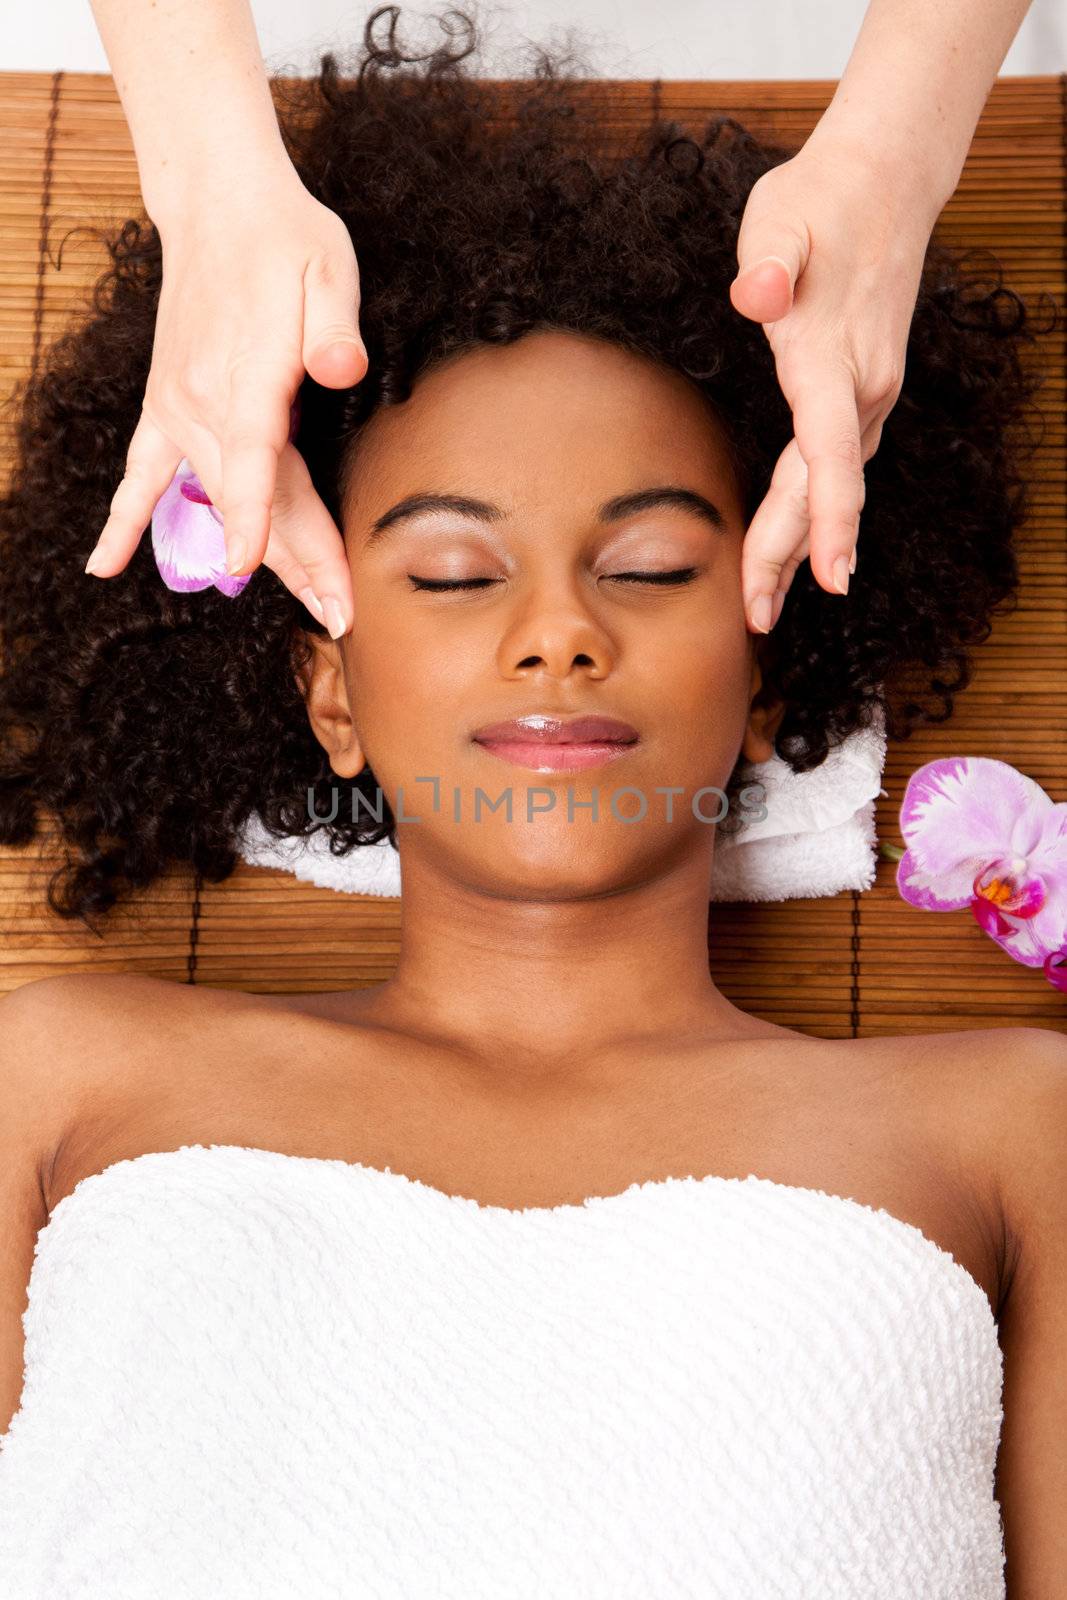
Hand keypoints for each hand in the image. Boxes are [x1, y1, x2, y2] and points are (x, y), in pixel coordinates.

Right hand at [83, 159, 366, 637]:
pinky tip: (103, 566)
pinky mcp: (167, 406)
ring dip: (263, 555)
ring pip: (222, 500)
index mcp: (246, 378)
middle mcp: (202, 403)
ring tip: (313, 601)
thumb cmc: (286, 240)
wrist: (220, 205)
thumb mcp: (328, 270)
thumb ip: (334, 329)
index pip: (254, 465)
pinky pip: (141, 474)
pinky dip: (124, 522)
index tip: (251, 569)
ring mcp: (178, 410)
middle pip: (256, 500)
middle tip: (343, 614)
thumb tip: (343, 368)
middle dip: (302, 563)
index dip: (255, 522)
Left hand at [730, 132, 943, 633]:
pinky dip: (812, 515)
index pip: (830, 453)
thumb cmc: (819, 201)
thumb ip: (766, 259)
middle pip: (821, 491)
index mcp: (833, 359)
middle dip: (789, 559)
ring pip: (827, 488)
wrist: (884, 182)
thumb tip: (753, 295)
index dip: (831, 520)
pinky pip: (831, 470)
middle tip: (755, 621)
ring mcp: (865, 395)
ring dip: (798, 549)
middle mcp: (860, 389)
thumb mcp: (780, 217)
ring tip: (764, 606)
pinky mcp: (858, 394)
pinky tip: (795, 549)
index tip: (831, 580)